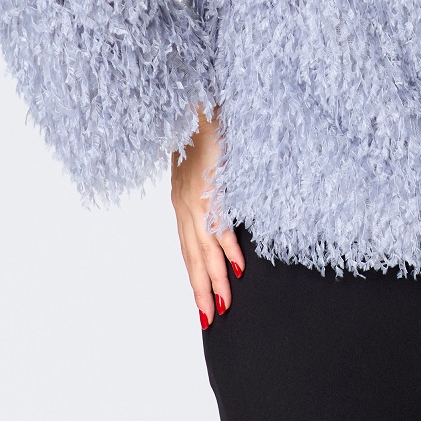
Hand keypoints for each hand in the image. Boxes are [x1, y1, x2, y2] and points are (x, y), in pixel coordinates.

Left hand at [170, 104, 243, 329]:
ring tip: (222, 306)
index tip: (202, 299)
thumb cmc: (203, 126)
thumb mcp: (204, 163)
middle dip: (200, 289)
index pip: (187, 247)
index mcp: (182, 199)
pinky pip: (221, 226)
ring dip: (214, 280)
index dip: (194, 274)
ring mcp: (195, 198)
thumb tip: (221, 204)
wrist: (197, 100)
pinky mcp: (211, 188)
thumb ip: (209, 185)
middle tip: (209, 319)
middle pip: (192, 257)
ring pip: (204, 250)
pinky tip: (238, 269)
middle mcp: (184, 204)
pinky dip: (229, 250)